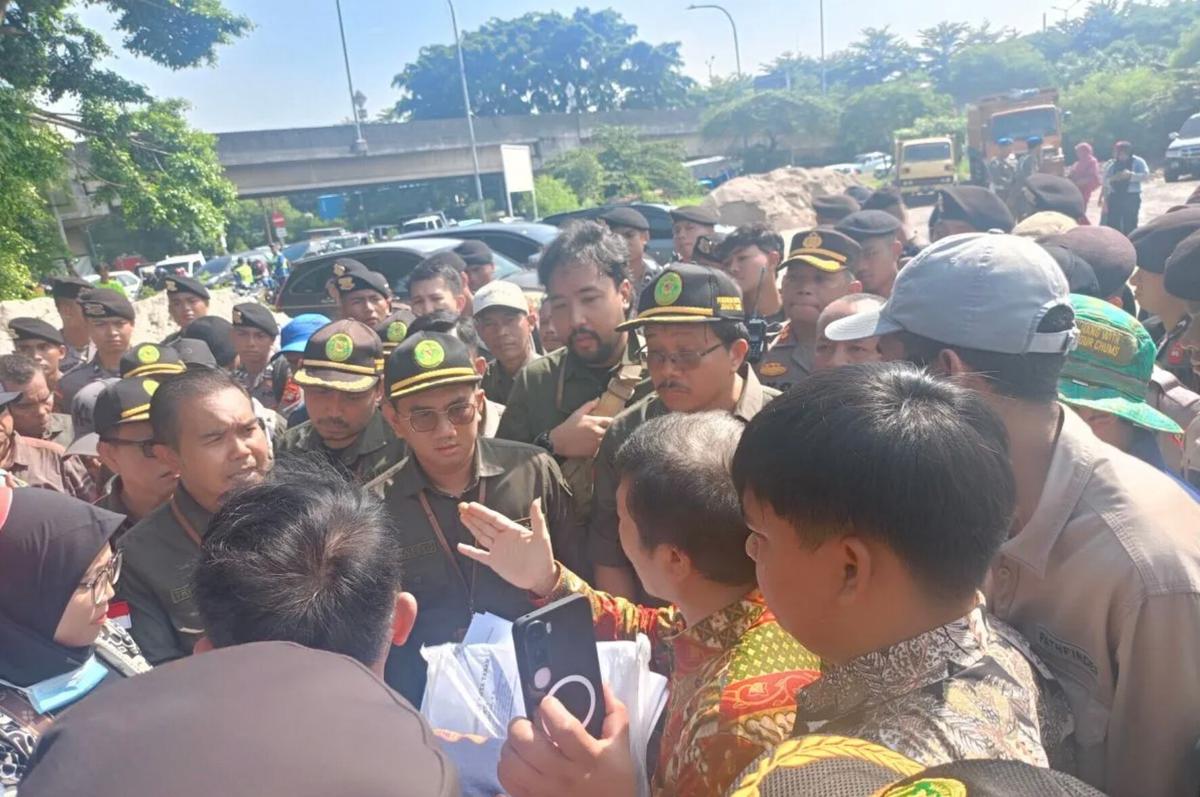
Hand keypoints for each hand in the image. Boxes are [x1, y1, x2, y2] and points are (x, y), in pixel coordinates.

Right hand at [457, 499, 557, 595]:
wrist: (541, 577)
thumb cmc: (543, 556)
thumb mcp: (542, 536)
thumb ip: (538, 519)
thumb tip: (537, 500)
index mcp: (512, 530)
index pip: (494, 518)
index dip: (483, 512)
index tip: (472, 505)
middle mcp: (503, 538)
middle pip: (485, 524)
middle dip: (473, 515)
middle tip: (462, 506)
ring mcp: (498, 550)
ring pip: (481, 535)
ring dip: (471, 526)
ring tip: (462, 516)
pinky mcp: (495, 562)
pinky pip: (480, 555)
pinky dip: (470, 551)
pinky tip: (460, 546)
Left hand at [498, 686, 636, 796]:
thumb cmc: (614, 780)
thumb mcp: (621, 746)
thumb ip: (614, 713)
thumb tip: (600, 685)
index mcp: (588, 757)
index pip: (563, 728)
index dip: (550, 708)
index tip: (547, 702)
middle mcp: (564, 776)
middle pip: (527, 744)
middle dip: (520, 725)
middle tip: (526, 723)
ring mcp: (545, 793)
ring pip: (510, 764)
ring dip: (510, 747)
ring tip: (520, 744)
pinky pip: (506, 785)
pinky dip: (506, 770)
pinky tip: (518, 764)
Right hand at [548, 399, 611, 457]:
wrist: (558, 441)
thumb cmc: (567, 427)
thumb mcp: (577, 413)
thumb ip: (589, 405)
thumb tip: (598, 399)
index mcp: (594, 421)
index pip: (611, 421)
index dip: (615, 422)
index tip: (616, 424)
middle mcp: (596, 431)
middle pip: (613, 432)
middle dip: (615, 432)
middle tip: (617, 434)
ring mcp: (595, 442)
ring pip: (610, 442)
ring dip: (611, 441)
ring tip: (613, 442)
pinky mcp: (592, 452)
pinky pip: (604, 451)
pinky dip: (605, 450)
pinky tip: (605, 449)